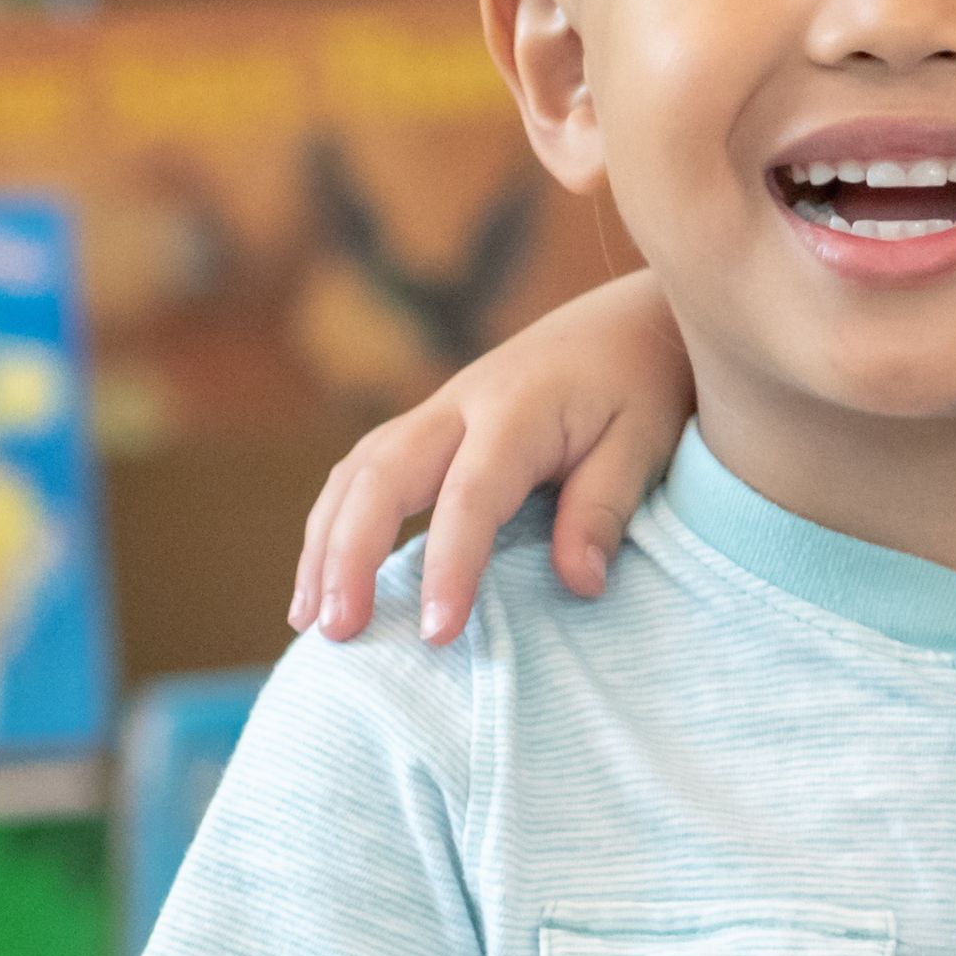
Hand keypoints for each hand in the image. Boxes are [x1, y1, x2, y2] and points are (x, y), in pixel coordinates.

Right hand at [294, 274, 693, 647]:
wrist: (625, 323)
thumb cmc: (641, 387)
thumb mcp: (644, 443)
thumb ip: (606, 509)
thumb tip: (580, 583)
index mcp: (517, 411)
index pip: (470, 496)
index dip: (450, 565)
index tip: (438, 632)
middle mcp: (458, 406)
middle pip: (380, 478)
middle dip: (349, 556)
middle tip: (339, 632)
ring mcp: (433, 413)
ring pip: (355, 475)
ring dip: (324, 547)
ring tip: (311, 621)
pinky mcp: (424, 427)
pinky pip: (360, 474)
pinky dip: (332, 525)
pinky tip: (322, 580)